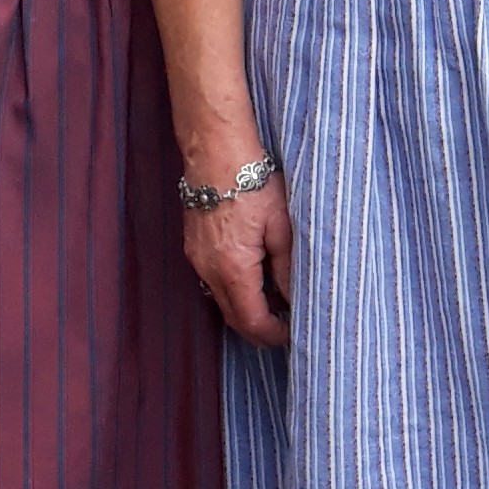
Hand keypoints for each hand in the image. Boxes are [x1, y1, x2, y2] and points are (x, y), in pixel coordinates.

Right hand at [183, 170, 295, 349]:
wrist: (215, 153)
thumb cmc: (252, 185)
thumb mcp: (282, 227)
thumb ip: (287, 268)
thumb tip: (295, 299)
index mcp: (234, 269)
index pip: (252, 321)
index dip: (273, 335)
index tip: (292, 335)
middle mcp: (209, 271)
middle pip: (233, 318)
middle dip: (259, 331)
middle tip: (286, 330)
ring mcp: (197, 260)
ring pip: (222, 301)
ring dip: (246, 310)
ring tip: (276, 304)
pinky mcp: (193, 248)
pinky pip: (213, 282)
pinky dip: (234, 290)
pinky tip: (254, 279)